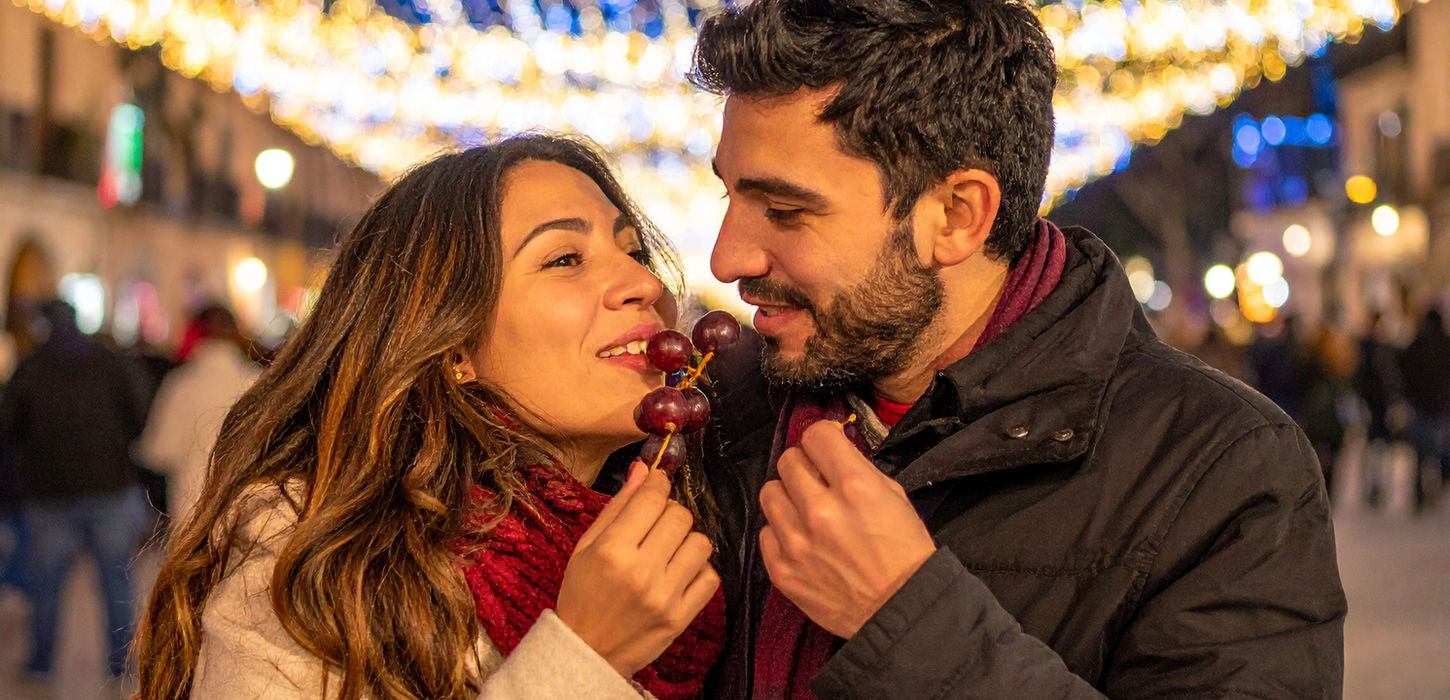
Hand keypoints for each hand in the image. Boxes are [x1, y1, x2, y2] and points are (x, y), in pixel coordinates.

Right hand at [556, 461, 719, 677]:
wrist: (586, 652)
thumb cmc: (582, 595)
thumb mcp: (586, 547)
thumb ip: (617, 507)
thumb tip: (643, 469)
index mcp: (612, 550)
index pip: (652, 498)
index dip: (658, 485)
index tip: (656, 488)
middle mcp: (641, 572)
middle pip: (680, 515)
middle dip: (670, 513)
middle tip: (656, 526)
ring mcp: (665, 596)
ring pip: (701, 543)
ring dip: (687, 541)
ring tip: (668, 552)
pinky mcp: (681, 617)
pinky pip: (711, 577)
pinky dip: (698, 570)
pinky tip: (678, 574)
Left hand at [760, 420, 936, 638]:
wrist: (899, 610)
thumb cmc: (904, 553)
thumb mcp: (893, 497)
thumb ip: (859, 470)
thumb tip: (832, 450)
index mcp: (854, 487)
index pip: (815, 435)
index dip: (822, 438)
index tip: (826, 448)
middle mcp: (819, 510)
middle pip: (788, 461)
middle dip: (804, 466)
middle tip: (816, 481)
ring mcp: (796, 542)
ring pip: (769, 492)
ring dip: (787, 496)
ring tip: (804, 511)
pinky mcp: (781, 570)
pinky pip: (765, 532)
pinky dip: (781, 533)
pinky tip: (801, 541)